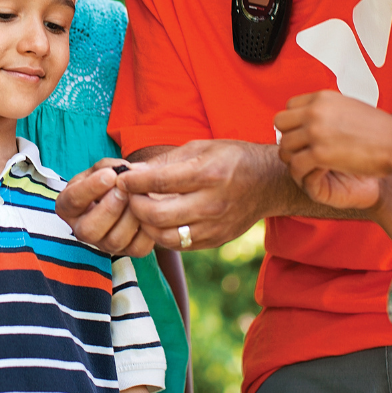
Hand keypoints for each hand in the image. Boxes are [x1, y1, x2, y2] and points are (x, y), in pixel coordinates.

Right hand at [56, 157, 153, 256]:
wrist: (132, 192)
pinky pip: (138, 248)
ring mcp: (104, 244)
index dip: (90, 188)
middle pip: (88, 230)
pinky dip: (147, 229)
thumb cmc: (111, 179)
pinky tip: (149, 211)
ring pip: (114, 241)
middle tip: (124, 190)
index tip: (110, 175)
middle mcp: (82, 230)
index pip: (73, 201)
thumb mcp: (103, 168)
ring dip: (129, 217)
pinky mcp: (127, 251)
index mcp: (69, 207)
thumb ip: (108, 167)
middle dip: (109, 209)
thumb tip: (123, 171)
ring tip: (139, 198)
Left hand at [116, 141, 274, 250]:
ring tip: (141, 210)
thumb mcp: (200, 147)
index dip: (134, 181)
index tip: (121, 178)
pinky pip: (180, 245)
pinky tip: (157, 221)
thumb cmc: (231, 158)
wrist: (269, 182)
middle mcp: (212, 203)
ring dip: (145, 225)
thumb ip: (166, 161)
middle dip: (135, 206)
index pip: (160, 182)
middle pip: (158, 215)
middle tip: (128, 196)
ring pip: (166, 237)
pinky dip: (162, 235)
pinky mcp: (216, 240)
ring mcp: (215, 226)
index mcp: (208, 174)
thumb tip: (133, 170)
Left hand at [274, 91, 391, 206]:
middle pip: (280, 123)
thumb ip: (329, 108)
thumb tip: (315, 111)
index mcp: (323, 98)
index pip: (289, 106)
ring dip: (293, 156)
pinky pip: (295, 163)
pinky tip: (313, 172)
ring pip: (285, 145)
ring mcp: (316, 132)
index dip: (294, 121)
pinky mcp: (320, 154)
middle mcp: (316, 111)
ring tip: (307, 162)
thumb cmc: (379, 129)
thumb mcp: (349, 106)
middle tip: (300, 148)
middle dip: (288, 136)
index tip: (302, 133)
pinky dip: (300, 171)